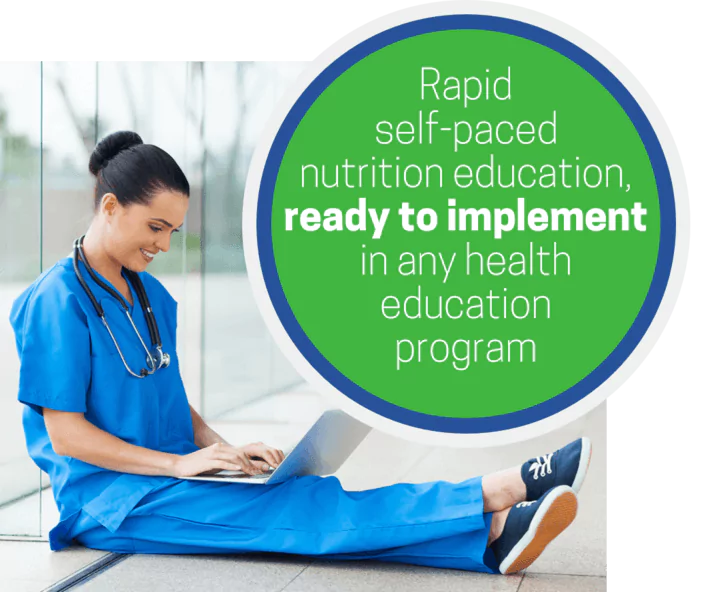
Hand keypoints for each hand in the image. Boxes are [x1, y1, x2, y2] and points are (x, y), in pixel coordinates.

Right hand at [170, 441, 285, 477]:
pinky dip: (232, 465)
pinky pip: (222, 462)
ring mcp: (213, 453)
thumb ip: (226, 463)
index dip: (251, 460)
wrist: (179, 465)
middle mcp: (218, 448)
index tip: (259, 468)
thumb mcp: (214, 463)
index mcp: (221, 448)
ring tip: (253, 472)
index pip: (240, 453)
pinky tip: (239, 468)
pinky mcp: (207, 461)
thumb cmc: (198, 466)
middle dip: (251, 463)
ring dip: (245, 465)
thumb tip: (240, 468)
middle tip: (260, 471)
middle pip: (240, 454)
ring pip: (233, 457)